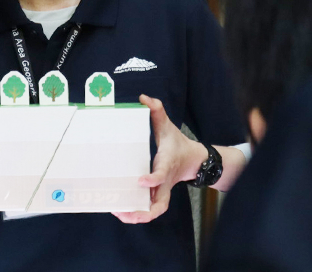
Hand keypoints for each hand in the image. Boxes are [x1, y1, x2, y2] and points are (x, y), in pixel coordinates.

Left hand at [112, 94, 203, 223]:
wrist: (195, 159)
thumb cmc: (177, 143)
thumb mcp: (168, 126)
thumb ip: (157, 111)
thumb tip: (144, 98)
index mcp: (167, 164)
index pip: (161, 175)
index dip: (153, 179)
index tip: (140, 180)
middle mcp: (165, 181)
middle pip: (160, 204)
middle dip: (144, 211)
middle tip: (125, 210)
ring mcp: (163, 190)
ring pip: (155, 210)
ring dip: (138, 215)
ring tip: (119, 213)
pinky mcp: (159, 194)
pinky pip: (150, 208)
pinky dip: (137, 212)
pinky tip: (121, 210)